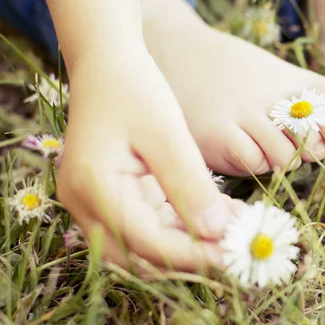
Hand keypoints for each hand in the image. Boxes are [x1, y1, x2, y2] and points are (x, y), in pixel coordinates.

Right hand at [56, 44, 238, 272]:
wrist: (107, 64)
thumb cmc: (135, 90)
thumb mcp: (167, 134)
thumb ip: (190, 185)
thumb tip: (218, 232)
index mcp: (94, 189)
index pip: (148, 243)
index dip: (195, 255)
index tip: (236, 255)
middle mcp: (85, 205)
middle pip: (140, 258)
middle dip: (191, 260)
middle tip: (238, 252)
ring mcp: (95, 204)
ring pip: (144, 248)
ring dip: (189, 246)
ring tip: (235, 230)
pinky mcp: (111, 198)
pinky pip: (147, 227)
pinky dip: (181, 228)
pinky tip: (217, 214)